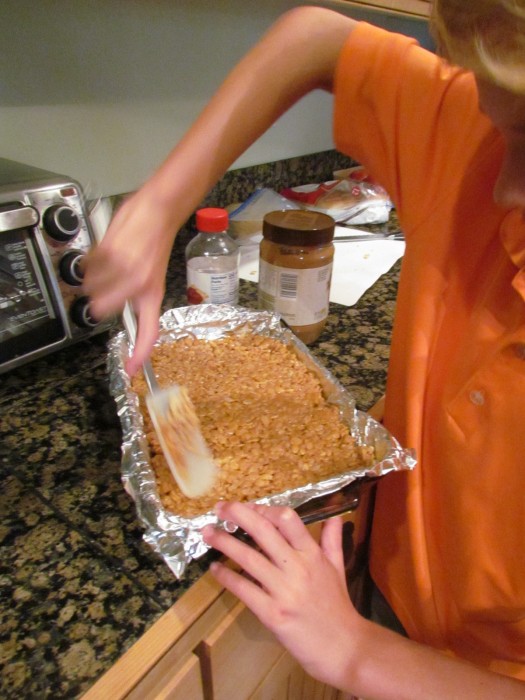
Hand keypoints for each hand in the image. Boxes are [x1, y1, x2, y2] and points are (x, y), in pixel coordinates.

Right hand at [83, 185, 177, 373]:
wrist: (157, 210)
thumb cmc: (154, 241)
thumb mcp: (153, 275)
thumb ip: (138, 294)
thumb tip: (120, 311)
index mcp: (153, 293)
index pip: (148, 331)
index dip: (139, 353)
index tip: (131, 370)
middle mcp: (139, 285)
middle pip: (102, 309)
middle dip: (99, 299)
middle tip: (109, 285)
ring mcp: (123, 269)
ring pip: (91, 288)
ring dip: (94, 278)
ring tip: (111, 263)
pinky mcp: (109, 252)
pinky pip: (87, 267)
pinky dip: (91, 261)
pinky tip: (106, 252)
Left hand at [202, 502, 362, 688]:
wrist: (344, 648)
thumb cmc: (338, 607)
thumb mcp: (338, 569)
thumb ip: (332, 541)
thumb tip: (333, 517)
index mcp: (313, 555)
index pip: (287, 519)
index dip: (265, 509)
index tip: (249, 506)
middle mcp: (298, 568)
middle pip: (263, 531)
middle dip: (238, 514)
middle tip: (219, 508)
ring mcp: (284, 591)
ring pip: (248, 558)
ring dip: (224, 542)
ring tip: (208, 533)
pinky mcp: (273, 614)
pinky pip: (244, 590)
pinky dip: (227, 577)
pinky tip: (215, 569)